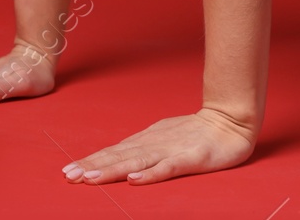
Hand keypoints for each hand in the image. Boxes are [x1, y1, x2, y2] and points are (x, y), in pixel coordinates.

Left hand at [62, 108, 256, 184]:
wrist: (231, 120)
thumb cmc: (196, 132)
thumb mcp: (164, 138)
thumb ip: (142, 148)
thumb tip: (115, 159)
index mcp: (148, 139)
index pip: (114, 151)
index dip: (91, 160)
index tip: (68, 170)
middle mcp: (155, 143)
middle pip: (119, 156)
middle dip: (93, 166)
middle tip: (69, 176)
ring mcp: (172, 150)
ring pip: (137, 161)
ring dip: (112, 170)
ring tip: (90, 178)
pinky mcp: (191, 158)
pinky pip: (168, 167)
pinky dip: (151, 173)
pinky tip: (134, 179)